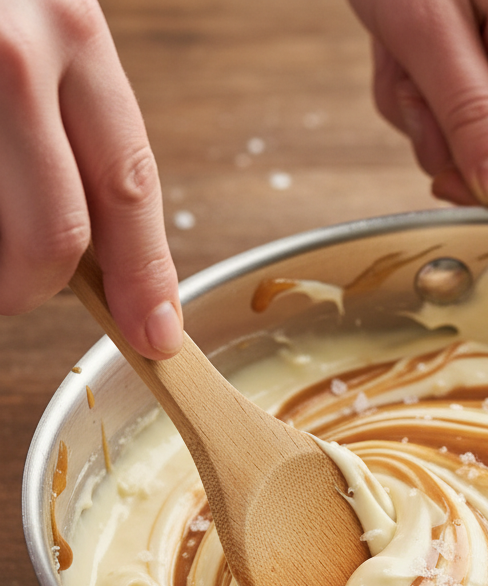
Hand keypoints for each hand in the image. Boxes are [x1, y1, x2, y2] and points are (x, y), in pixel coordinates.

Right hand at [0, 0, 181, 356]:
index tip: (155, 334)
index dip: (146, 278)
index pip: (128, 189)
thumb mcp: (43, 22)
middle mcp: (13, 51)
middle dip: (38, 289)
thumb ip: (72, 117)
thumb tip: (96, 250)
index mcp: (72, 30)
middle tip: (21, 294)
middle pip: (54, 237)